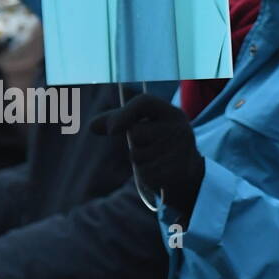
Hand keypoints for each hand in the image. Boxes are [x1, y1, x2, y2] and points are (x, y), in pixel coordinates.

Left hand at [90, 93, 204, 217]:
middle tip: (150, 146)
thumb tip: (91, 126)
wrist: (187, 171)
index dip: (124, 112)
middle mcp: (179, 127)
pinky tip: (159, 171)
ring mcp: (179, 149)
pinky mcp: (176, 170)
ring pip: (137, 155)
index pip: (145, 102)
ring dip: (140, 161)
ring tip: (156, 160)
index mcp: (172, 112)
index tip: (111, 130)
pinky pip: (144, 173)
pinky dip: (146, 175)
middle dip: (134, 143)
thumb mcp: (145, 127)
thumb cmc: (159, 143)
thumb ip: (118, 121)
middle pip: (136, 133)